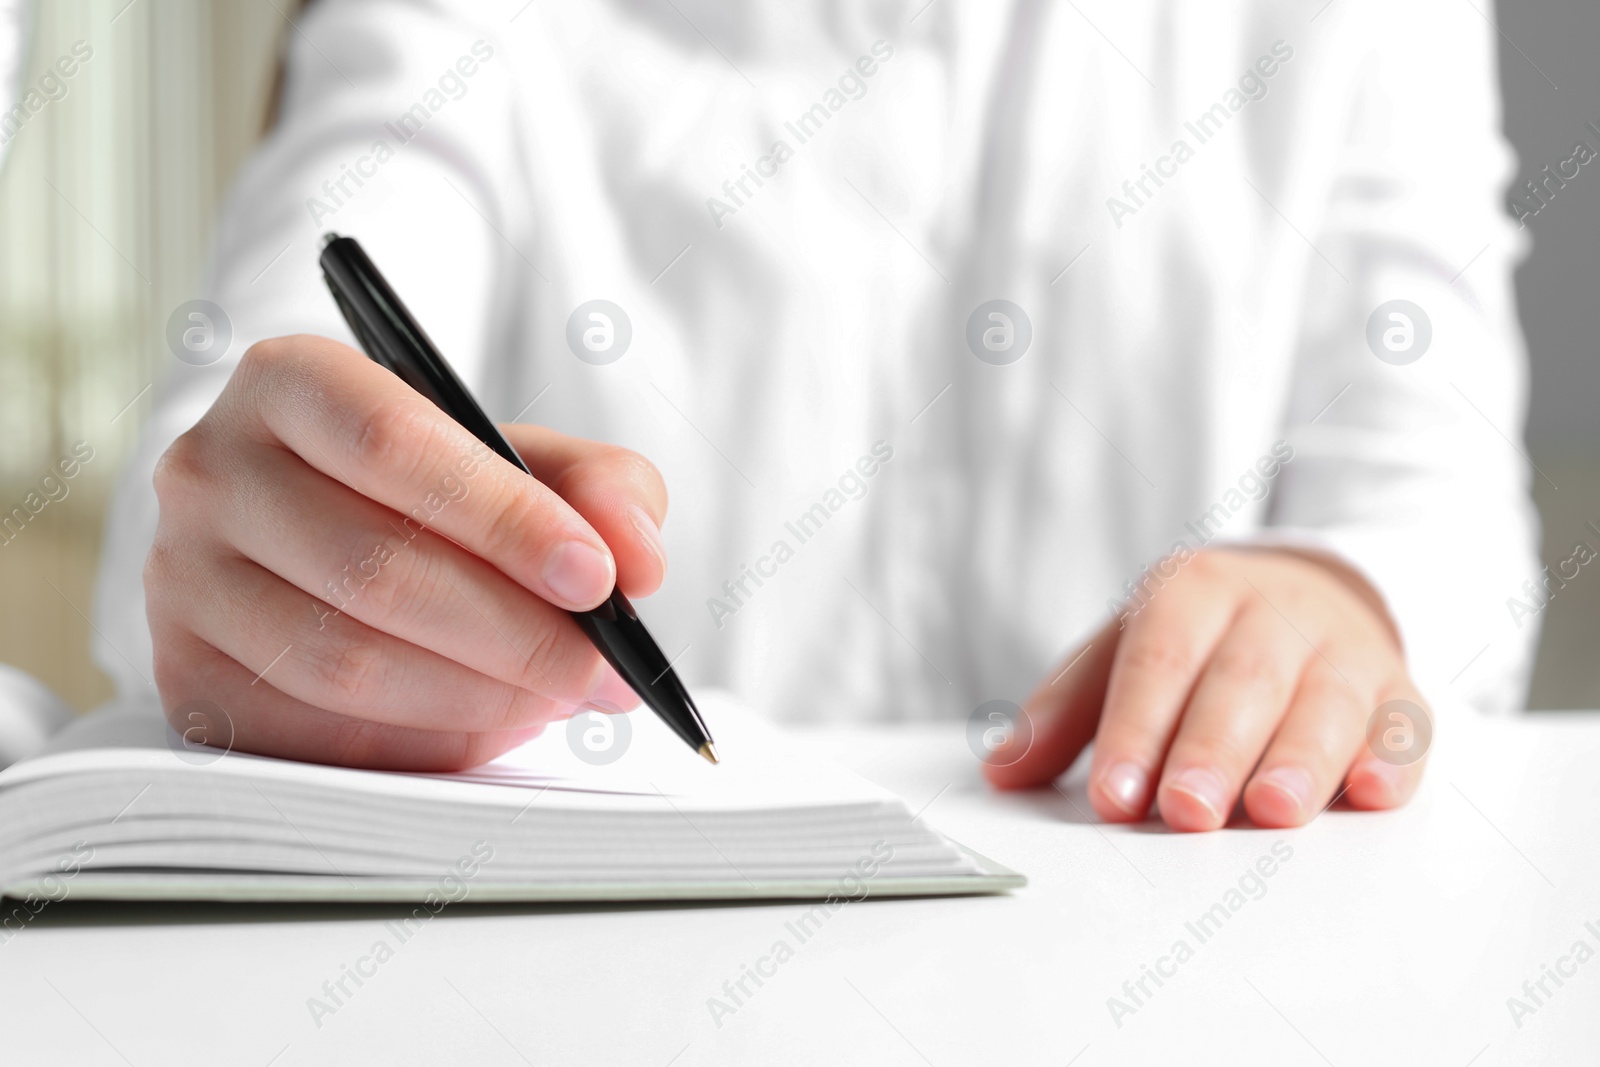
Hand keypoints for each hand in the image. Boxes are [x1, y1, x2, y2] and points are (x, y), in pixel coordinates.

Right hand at [146, 335, 668, 769]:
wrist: (325, 542)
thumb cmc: (438, 493)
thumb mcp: (527, 462)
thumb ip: (600, 487)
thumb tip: (637, 560)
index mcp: (289, 382)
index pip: (392, 440)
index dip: (504, 517)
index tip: (597, 578)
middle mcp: (211, 472)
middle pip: (372, 566)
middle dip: (514, 632)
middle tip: (604, 669)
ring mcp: (182, 582)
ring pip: (344, 663)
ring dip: (479, 697)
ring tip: (558, 695)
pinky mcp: (186, 681)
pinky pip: (320, 736)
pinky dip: (426, 742)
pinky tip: (489, 724)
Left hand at [983, 548, 1428, 830]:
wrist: (1308, 586)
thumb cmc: (1199, 636)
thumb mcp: (1123, 651)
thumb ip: (1065, 713)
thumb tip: (1001, 771)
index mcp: (1192, 592)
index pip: (1158, 662)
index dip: (1135, 730)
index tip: (1113, 795)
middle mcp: (1271, 611)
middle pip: (1240, 684)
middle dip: (1212, 750)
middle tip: (1187, 811)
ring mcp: (1341, 648)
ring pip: (1324, 703)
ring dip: (1301, 759)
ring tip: (1273, 810)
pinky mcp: (1397, 688)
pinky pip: (1401, 722)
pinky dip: (1391, 757)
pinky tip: (1373, 794)